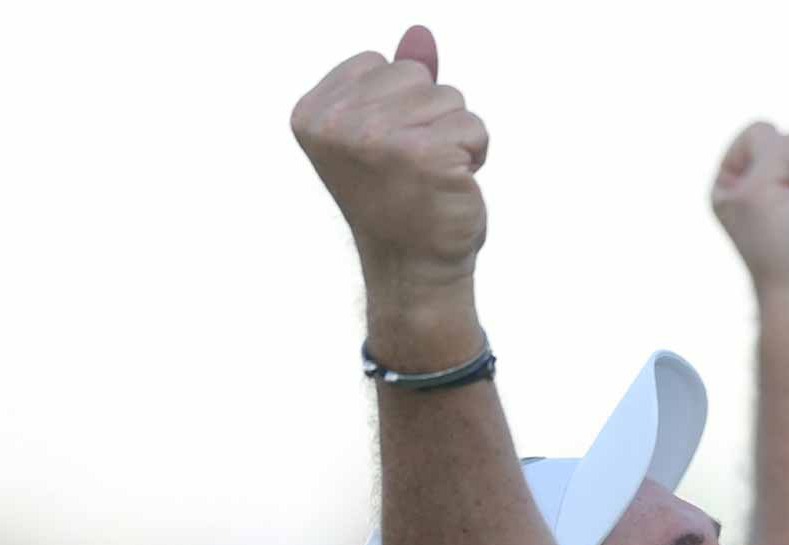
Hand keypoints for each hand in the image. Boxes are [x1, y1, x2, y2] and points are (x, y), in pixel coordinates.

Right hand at [292, 26, 488, 297]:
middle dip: (430, 117)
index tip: (385, 154)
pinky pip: (474, 127)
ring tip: (431, 177)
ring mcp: (379, 139)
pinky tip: (452, 185)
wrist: (413, 268)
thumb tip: (419, 32)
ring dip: (455, 136)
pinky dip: (475, 154)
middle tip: (413, 168)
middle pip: (417, 76)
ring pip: (450, 98)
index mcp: (313, 113)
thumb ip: (397, 80)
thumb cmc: (401, 200)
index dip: (399, 105)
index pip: (379, 63)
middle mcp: (337, 124)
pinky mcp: (425, 155)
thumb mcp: (387, 131)